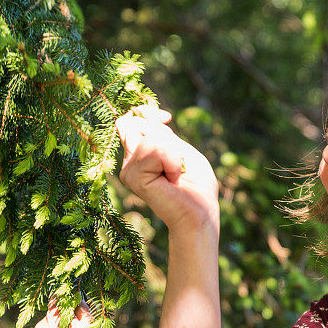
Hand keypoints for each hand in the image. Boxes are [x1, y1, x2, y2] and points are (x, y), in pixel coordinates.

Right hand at [115, 105, 218, 235]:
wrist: (199, 215)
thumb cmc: (196, 187)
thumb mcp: (182, 151)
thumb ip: (163, 136)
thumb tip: (150, 118)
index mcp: (140, 154)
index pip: (129, 121)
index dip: (145, 112)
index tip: (167, 117)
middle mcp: (129, 162)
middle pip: (138, 124)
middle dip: (166, 138)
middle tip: (178, 164)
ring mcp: (129, 169)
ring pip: (150, 137)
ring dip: (173, 153)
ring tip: (176, 175)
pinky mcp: (132, 177)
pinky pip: (155, 150)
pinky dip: (172, 161)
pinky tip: (173, 180)